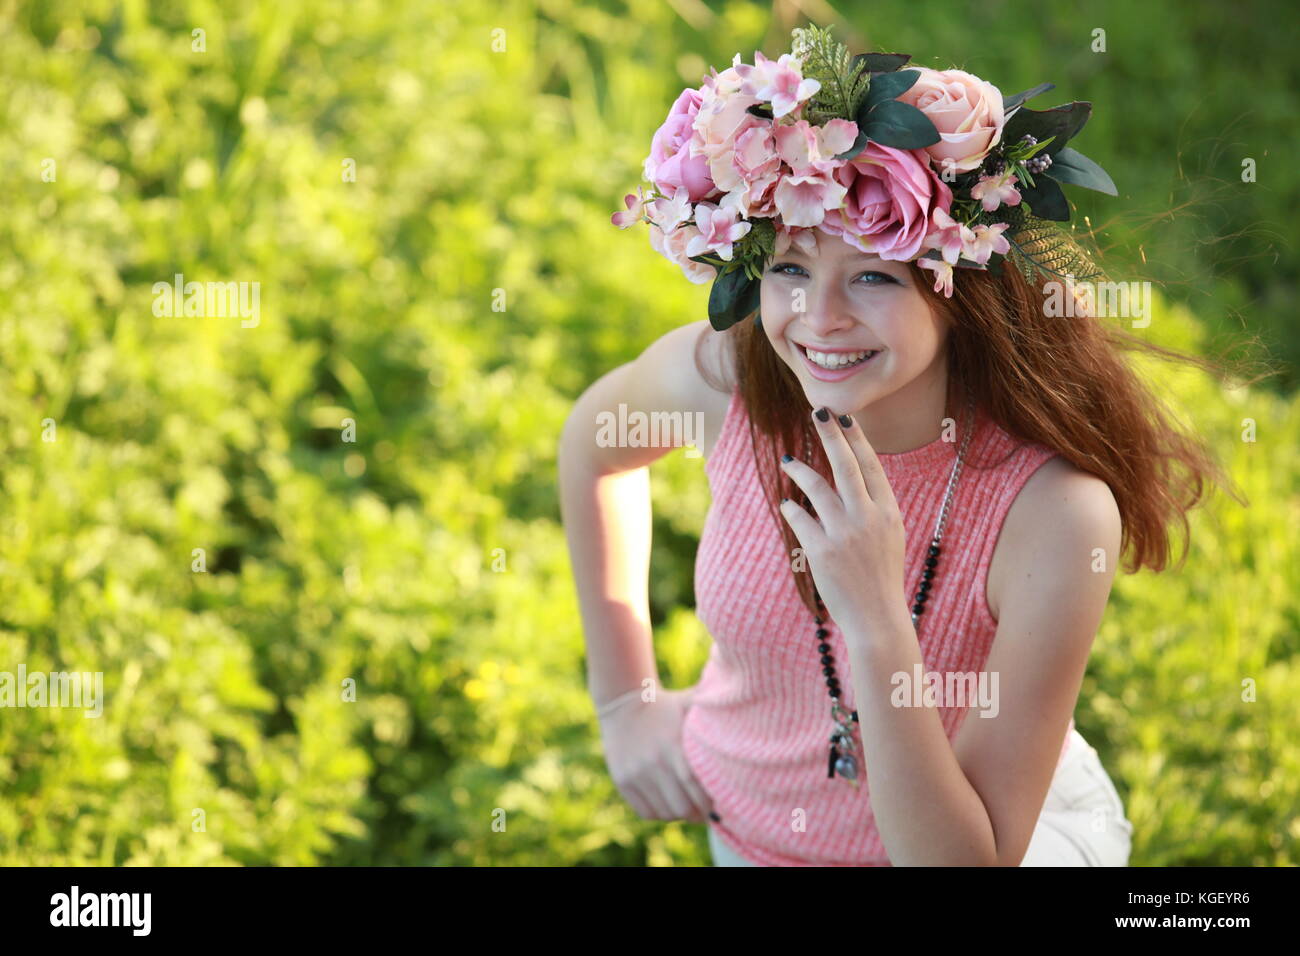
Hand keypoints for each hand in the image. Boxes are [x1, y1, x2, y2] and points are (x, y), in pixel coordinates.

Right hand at [596, 685, 714, 823]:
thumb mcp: (690, 702)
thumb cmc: (667, 705)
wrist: (623, 703)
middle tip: (704, 809)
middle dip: (697, 813)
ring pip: (665, 814)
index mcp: (675, 747)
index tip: (717, 801)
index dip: (711, 804)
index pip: (699, 793)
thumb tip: (746, 708)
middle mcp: (654, 764)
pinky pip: (646, 812)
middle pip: (683, 809)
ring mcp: (636, 774)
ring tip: (686, 803)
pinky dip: (660, 812)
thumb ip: (715, 710)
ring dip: (679, 813)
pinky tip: (667, 800)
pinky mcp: (623, 781)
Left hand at [778, 406, 908, 641]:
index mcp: (889, 512)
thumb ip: (874, 507)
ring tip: (788, 461)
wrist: (877, 618)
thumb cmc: (881, 576)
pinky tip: (786, 503)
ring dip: (800, 470)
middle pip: (846, 466)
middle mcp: (868, 518)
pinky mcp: (822, 551)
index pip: (871, 467)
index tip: (844, 418)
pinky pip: (800, 519)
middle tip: (818, 413)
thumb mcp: (890, 536)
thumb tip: (854, 478)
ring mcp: (845, 534)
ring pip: (818, 488)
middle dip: (831, 436)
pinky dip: (791, 508)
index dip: (857, 440)